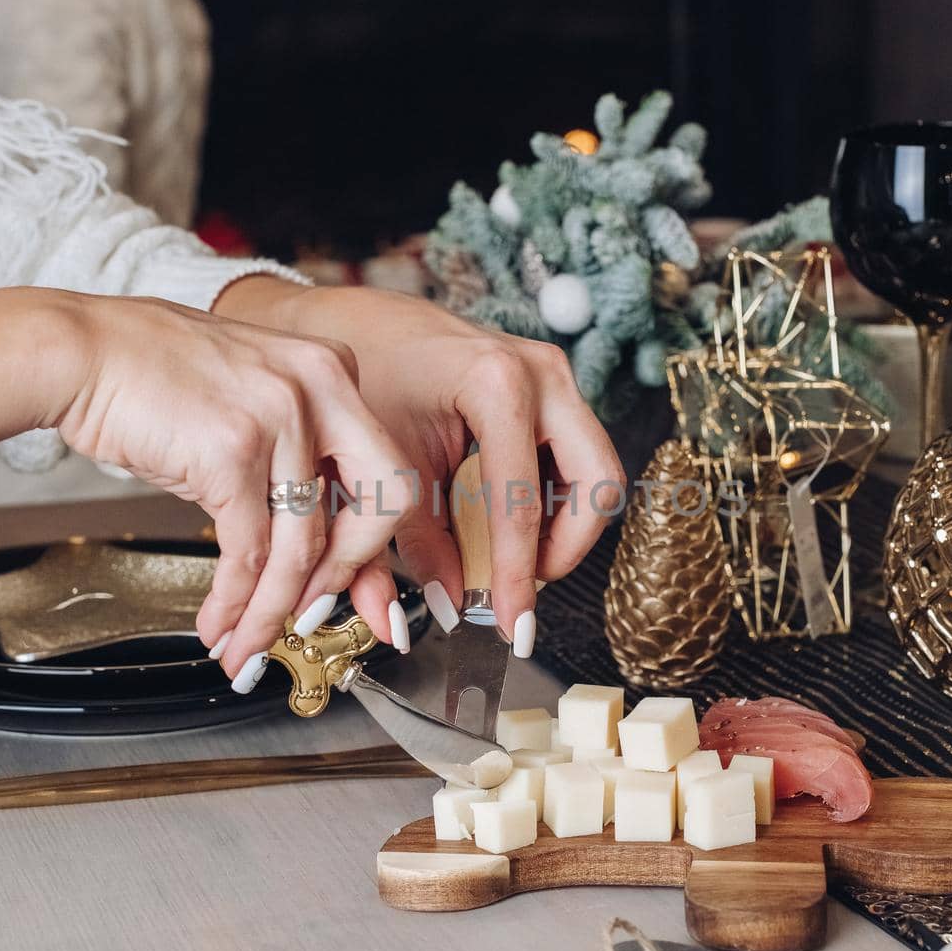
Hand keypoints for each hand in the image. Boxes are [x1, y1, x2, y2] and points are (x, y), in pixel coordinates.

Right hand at [43, 292, 412, 681]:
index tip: (354, 593)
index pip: (382, 472)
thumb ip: (293, 458)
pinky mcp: (232, 453)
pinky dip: (234, 602)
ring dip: (272, 613)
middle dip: (351, 575)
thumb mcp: (250, 400)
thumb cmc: (152, 374)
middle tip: (313, 616)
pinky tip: (219, 624)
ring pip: (302, 547)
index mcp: (333, 370)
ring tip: (248, 646)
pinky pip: (247, 553)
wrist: (81, 350)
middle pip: (381, 506)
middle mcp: (320, 387)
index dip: (370, 546)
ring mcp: (280, 418)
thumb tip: (315, 543)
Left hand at [213, 281, 625, 648]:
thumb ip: (418, 546)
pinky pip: (581, 454)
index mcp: (496, 382)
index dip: (520, 575)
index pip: (522, 502)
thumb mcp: (386, 468)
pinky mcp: (554, 385)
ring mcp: (555, 374)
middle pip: (597, 483)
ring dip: (566, 524)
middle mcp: (541, 372)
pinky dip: (557, 496)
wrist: (353, 325)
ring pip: (598, 470)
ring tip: (514, 557)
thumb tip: (453, 606)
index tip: (515, 624)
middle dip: (566, 546)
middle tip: (524, 585)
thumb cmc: (363, 383)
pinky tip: (511, 520)